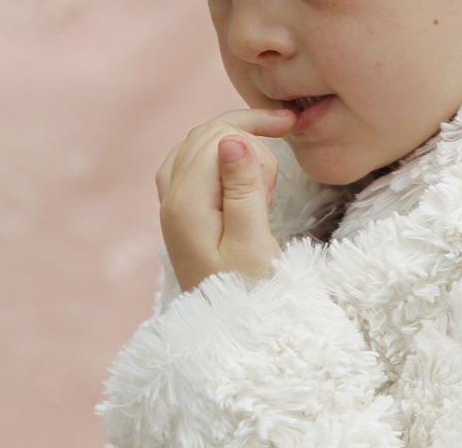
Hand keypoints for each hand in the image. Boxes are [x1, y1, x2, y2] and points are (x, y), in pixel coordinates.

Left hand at [157, 108, 297, 291]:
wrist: (231, 335)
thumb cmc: (250, 293)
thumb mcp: (254, 243)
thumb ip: (242, 188)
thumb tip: (231, 138)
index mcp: (186, 204)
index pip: (215, 137)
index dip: (253, 126)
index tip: (290, 127)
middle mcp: (171, 200)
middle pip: (204, 137)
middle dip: (246, 137)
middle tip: (280, 170)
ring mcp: (173, 207)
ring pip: (198, 147)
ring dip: (235, 147)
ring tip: (267, 184)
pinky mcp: (182, 215)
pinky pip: (195, 167)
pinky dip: (222, 162)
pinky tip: (245, 179)